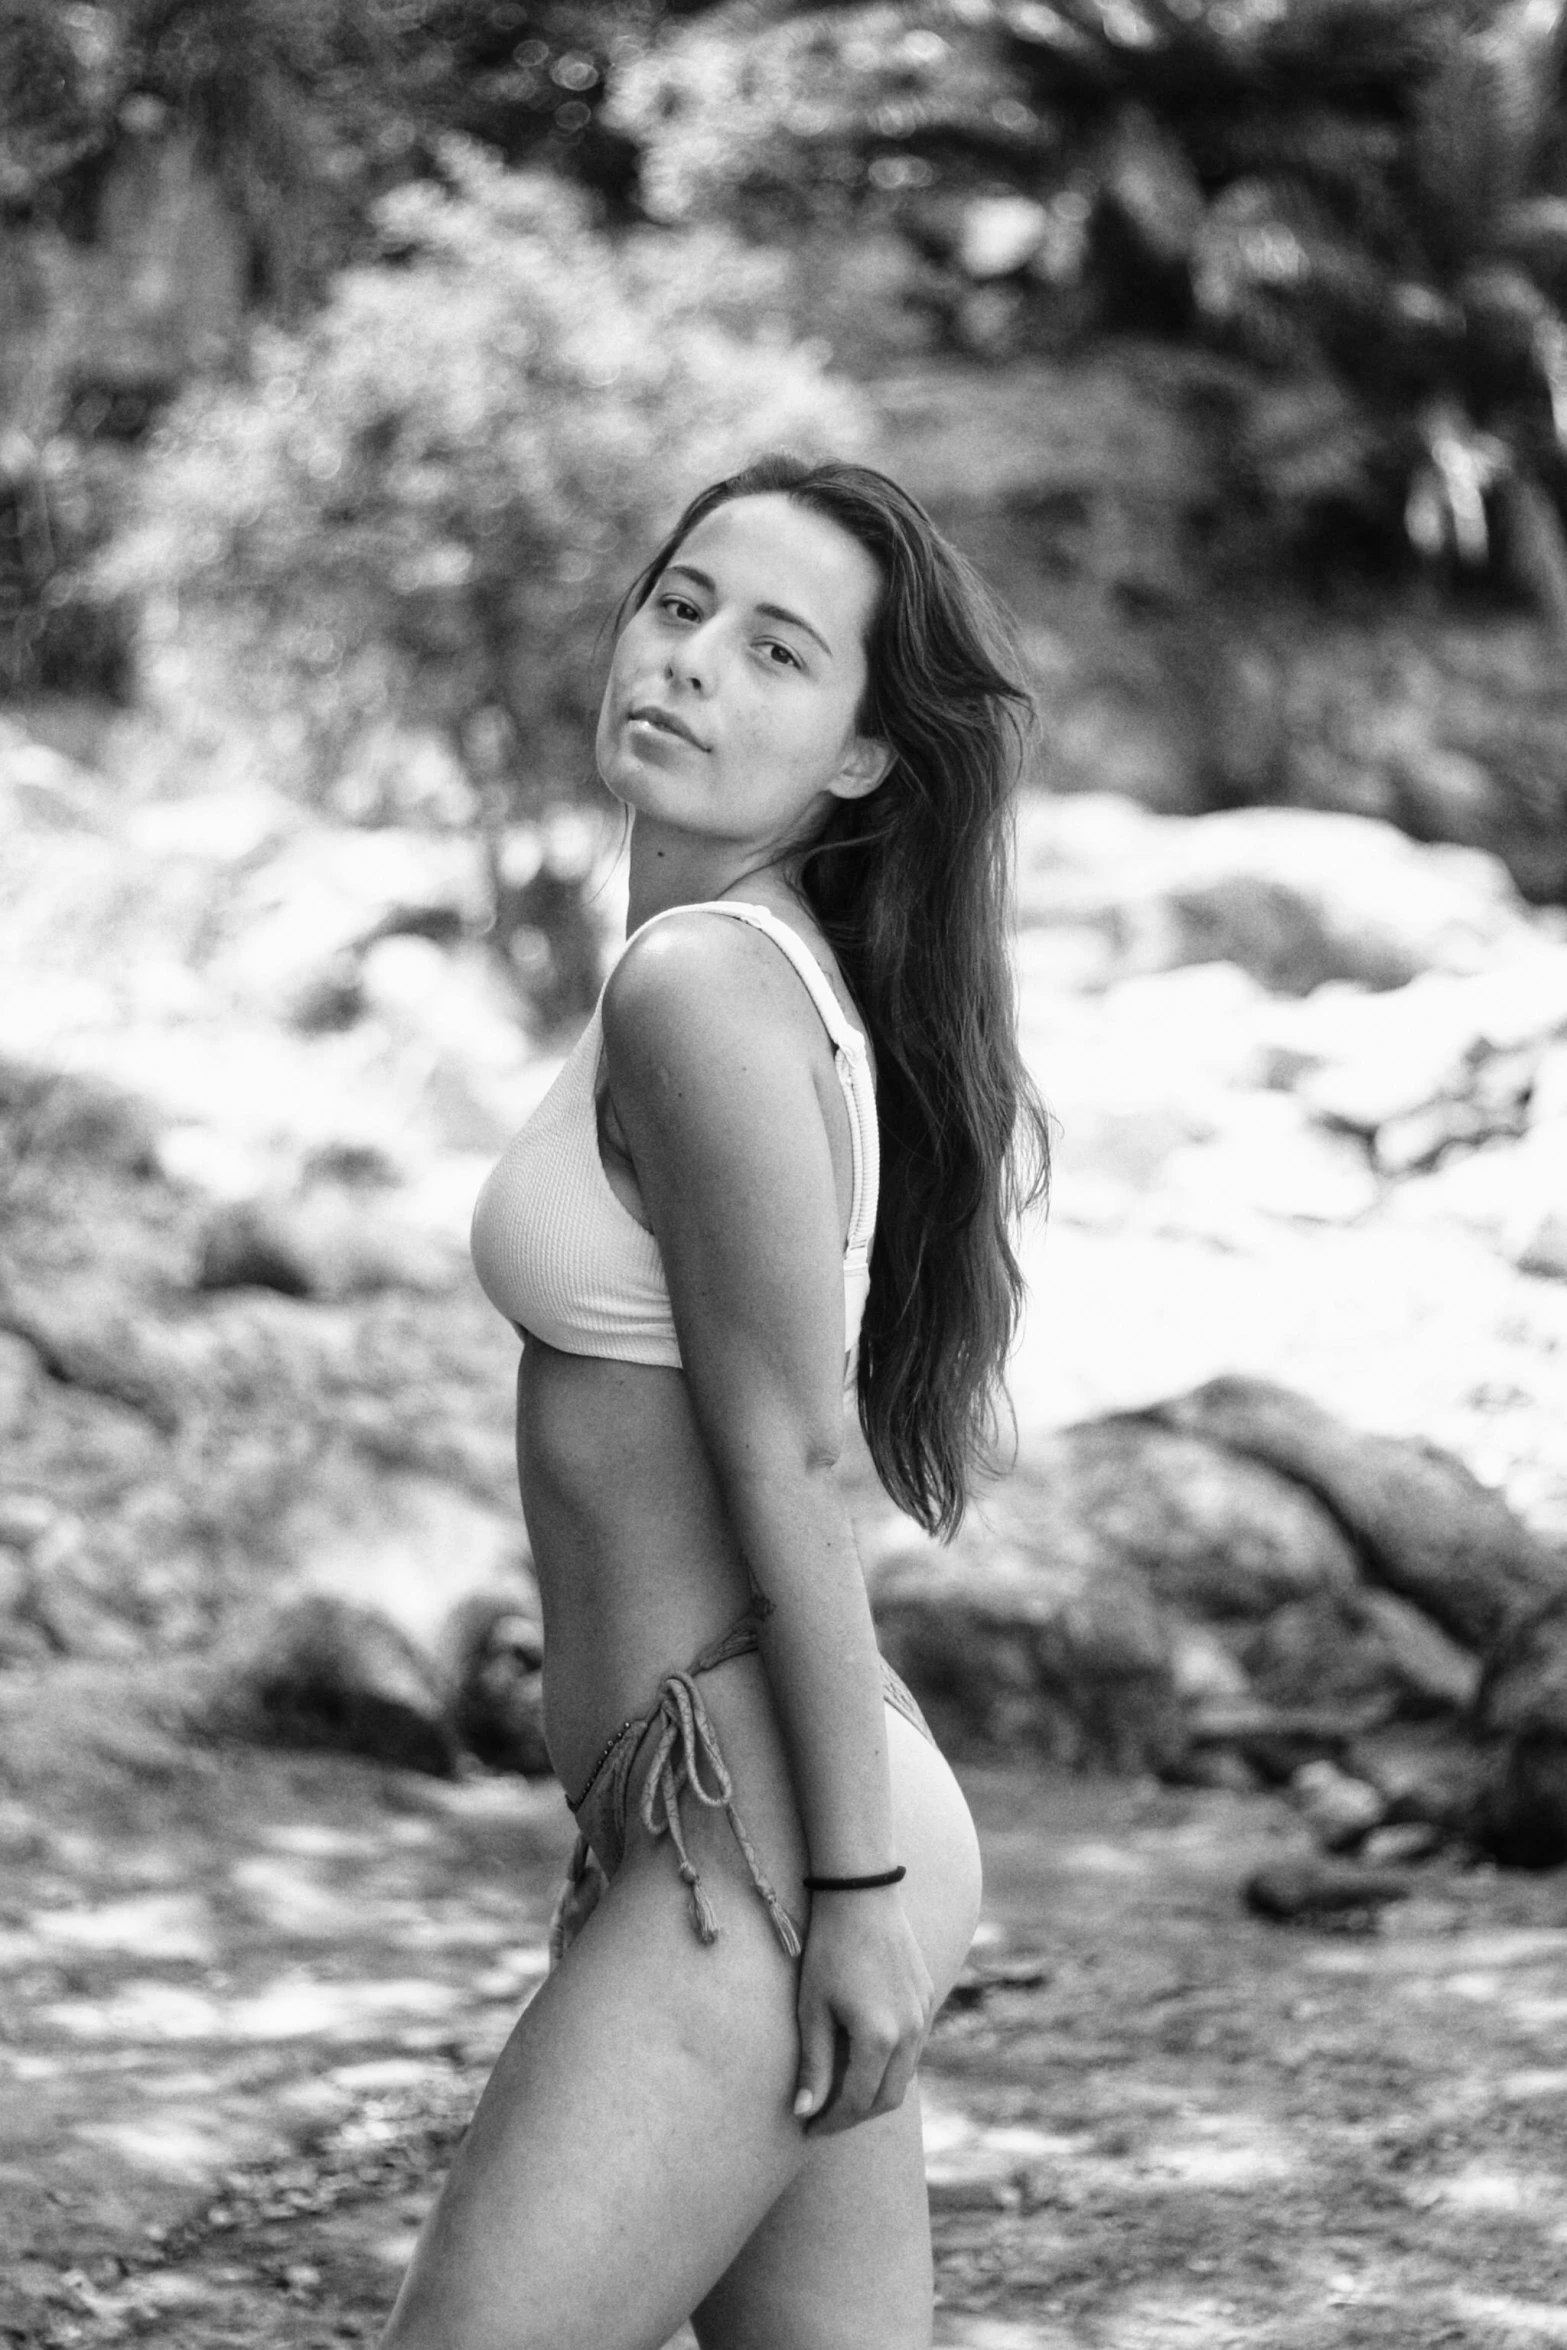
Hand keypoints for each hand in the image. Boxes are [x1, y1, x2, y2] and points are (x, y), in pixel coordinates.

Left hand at [792, 1886, 934, 2136]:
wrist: (862, 1895)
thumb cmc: (829, 1948)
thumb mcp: (812, 2007)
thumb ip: (813, 2064)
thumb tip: (805, 2112)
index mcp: (879, 2038)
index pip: (857, 2102)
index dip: (831, 2122)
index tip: (807, 2129)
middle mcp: (911, 2033)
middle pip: (888, 2098)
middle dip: (855, 2115)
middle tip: (823, 2118)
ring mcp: (924, 2015)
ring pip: (905, 2076)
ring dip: (876, 2092)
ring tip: (840, 2092)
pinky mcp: (927, 1998)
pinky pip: (914, 2048)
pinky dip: (891, 2065)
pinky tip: (864, 2057)